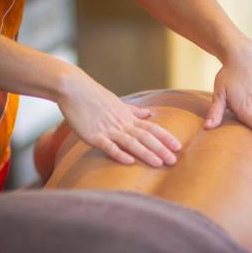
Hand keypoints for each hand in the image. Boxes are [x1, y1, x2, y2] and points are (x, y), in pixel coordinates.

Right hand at [56, 67, 180, 166]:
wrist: (73, 89)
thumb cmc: (94, 96)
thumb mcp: (118, 103)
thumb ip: (133, 111)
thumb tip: (149, 113)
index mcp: (127, 117)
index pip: (151, 128)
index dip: (165, 137)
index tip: (178, 146)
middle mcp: (121, 123)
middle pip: (145, 137)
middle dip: (160, 149)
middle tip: (173, 161)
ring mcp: (108, 129)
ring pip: (131, 142)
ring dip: (146, 153)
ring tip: (159, 164)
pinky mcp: (93, 135)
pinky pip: (109, 146)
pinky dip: (119, 154)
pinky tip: (129, 162)